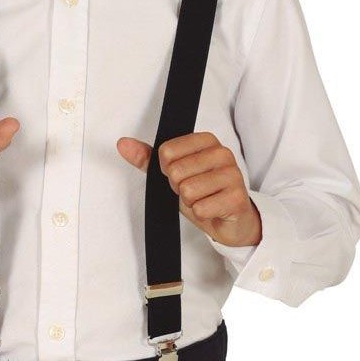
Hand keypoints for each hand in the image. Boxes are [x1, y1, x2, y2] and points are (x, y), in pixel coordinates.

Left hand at [116, 131, 262, 247]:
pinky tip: (212, 209)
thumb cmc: (203, 193)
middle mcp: (222, 153)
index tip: (183, 174)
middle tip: (194, 190)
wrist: (231, 220)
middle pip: (176, 171)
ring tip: (203, 199)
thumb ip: (148, 158)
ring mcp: (232, 174)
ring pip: (187, 190)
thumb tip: (123, 143)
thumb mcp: (172, 174)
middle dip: (179, 187)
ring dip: (190, 202)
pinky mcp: (236, 197)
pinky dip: (201, 214)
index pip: (166, 152)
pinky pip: (200, 208)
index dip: (167, 170)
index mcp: (206, 140)